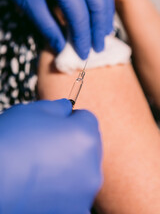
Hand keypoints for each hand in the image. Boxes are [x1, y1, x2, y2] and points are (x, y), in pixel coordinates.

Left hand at [0, 0, 120, 58]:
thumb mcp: (28, 2)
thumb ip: (47, 27)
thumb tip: (61, 48)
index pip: (80, 17)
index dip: (82, 39)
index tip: (83, 54)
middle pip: (98, 5)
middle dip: (98, 29)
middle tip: (98, 47)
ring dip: (107, 12)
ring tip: (105, 31)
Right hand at [0, 99, 101, 213]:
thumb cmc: (10, 141)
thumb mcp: (33, 111)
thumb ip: (58, 107)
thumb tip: (67, 108)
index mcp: (86, 137)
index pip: (87, 119)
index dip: (71, 118)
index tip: (57, 124)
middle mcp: (93, 167)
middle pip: (89, 146)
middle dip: (73, 143)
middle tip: (47, 146)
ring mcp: (85, 194)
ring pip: (83, 170)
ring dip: (70, 166)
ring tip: (42, 167)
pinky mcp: (76, 212)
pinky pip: (75, 194)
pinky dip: (64, 190)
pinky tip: (43, 186)